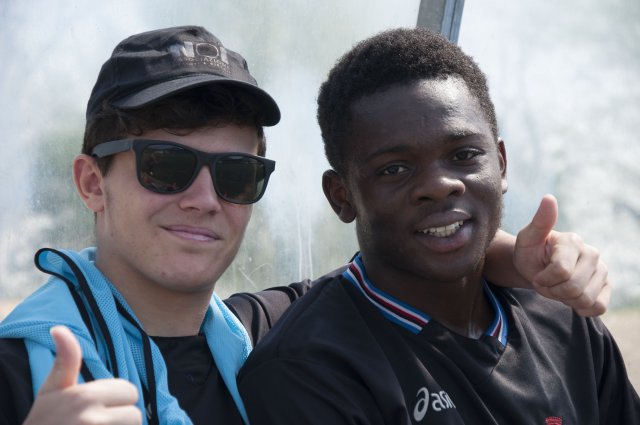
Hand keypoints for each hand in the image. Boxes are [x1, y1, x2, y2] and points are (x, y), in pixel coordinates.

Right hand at [23, 326, 141, 424]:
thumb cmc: (44, 420)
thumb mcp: (52, 389)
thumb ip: (66, 361)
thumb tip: (59, 328)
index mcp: (84, 397)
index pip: (130, 391)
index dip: (117, 399)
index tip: (97, 406)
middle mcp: (93, 419)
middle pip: (135, 414)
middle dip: (121, 417)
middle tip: (97, 422)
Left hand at [513, 194, 609, 316]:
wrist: (536, 268)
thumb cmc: (530, 253)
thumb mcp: (527, 239)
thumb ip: (539, 222)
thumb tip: (549, 198)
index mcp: (573, 241)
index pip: (561, 272)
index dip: (543, 280)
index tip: (536, 275)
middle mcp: (592, 253)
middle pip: (574, 288)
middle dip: (552, 291)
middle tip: (545, 283)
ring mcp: (602, 270)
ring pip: (585, 299)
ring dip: (564, 300)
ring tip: (556, 287)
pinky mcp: (606, 286)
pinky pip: (599, 307)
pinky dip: (581, 308)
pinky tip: (571, 298)